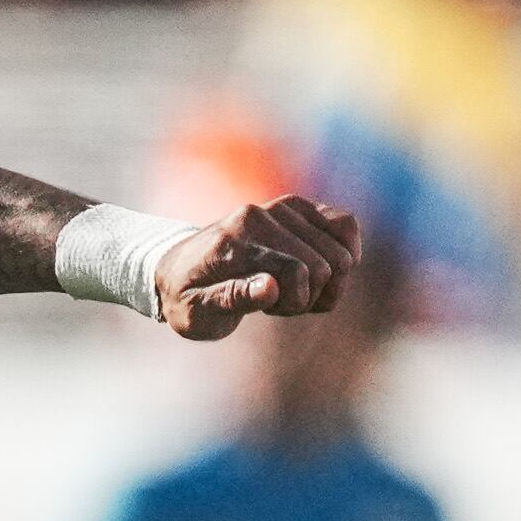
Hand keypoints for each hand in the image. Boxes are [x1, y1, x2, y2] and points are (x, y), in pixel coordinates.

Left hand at [159, 197, 356, 340]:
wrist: (175, 270)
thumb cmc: (186, 299)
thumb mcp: (195, 313)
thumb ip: (231, 299)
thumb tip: (270, 288)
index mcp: (231, 242)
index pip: (294, 271)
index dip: (295, 302)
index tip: (271, 311)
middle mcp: (256, 216)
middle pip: (323, 265)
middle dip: (310, 296)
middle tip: (278, 304)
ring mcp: (277, 207)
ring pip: (339, 251)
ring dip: (326, 281)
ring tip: (292, 288)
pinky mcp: (294, 207)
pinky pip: (344, 223)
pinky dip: (346, 253)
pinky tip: (323, 272)